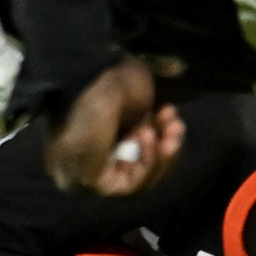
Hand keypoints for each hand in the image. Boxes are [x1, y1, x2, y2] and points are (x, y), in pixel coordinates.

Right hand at [40, 57, 182, 197]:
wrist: (93, 67)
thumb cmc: (85, 116)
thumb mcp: (81, 160)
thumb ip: (99, 184)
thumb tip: (119, 185)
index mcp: (81, 170)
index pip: (122, 188)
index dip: (144, 172)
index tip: (148, 143)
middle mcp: (99, 157)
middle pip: (141, 172)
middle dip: (161, 157)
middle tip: (172, 138)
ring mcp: (119, 136)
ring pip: (153, 153)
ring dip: (169, 142)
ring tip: (174, 123)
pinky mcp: (134, 117)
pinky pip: (157, 133)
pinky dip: (167, 127)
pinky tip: (168, 112)